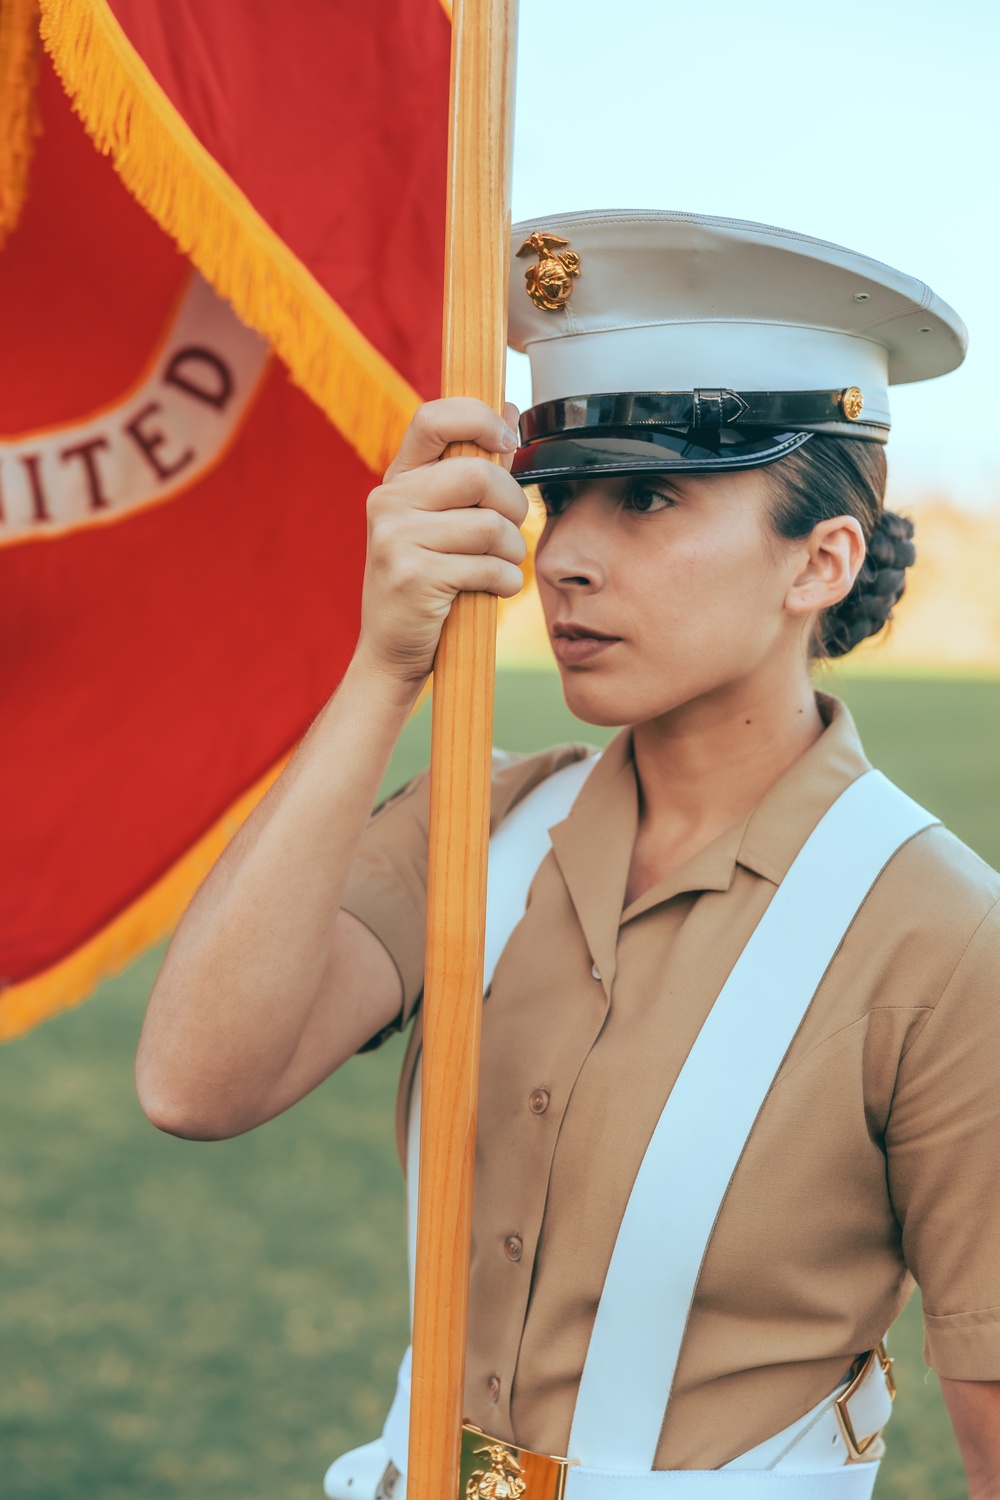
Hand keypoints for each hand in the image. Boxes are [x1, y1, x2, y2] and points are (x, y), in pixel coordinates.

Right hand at [355, 398, 527, 689]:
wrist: (390, 651)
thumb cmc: (426, 582)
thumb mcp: (437, 520)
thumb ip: (468, 469)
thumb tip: (508, 409)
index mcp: (397, 481)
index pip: (433, 418)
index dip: (479, 418)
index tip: (507, 439)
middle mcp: (389, 502)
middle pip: (478, 476)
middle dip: (512, 504)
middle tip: (510, 529)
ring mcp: (397, 540)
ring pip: (490, 526)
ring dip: (511, 552)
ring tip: (498, 566)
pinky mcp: (414, 577)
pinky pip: (488, 567)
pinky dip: (504, 582)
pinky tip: (491, 590)